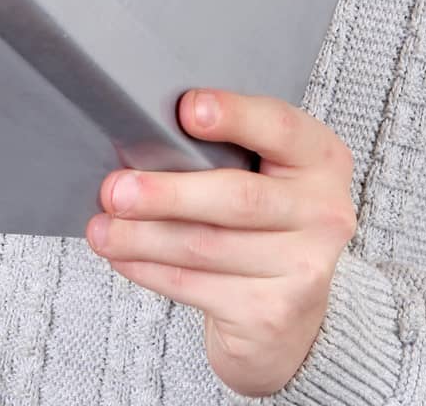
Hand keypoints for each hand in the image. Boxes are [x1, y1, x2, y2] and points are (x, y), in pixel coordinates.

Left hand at [85, 89, 357, 397]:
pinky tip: (123, 258)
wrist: (291, 316)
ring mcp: (304, 269)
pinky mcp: (273, 314)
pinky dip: (151, 271)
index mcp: (321, 160)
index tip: (187, 109)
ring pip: (207, 247)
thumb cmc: (263, 223)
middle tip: (115, 189)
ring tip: (101, 229)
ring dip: (143, 237)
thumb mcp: (265, 176)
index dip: (235, 115)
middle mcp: (325, 212)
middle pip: (237, 197)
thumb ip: (228, 151)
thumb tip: (146, 136)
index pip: (280, 127)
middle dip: (168, 193)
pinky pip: (197, 286)